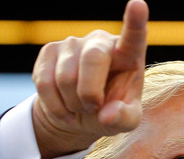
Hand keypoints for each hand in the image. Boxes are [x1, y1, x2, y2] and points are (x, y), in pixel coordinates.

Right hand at [31, 0, 148, 158]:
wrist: (80, 114)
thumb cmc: (112, 111)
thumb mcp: (126, 121)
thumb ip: (124, 118)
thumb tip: (106, 115)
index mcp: (129, 54)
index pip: (134, 36)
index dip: (135, 21)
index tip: (138, 4)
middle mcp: (101, 41)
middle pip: (92, 60)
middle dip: (90, 93)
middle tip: (93, 108)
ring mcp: (73, 43)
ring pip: (65, 77)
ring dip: (73, 104)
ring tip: (81, 107)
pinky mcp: (49, 51)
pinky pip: (45, 83)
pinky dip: (55, 106)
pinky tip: (64, 109)